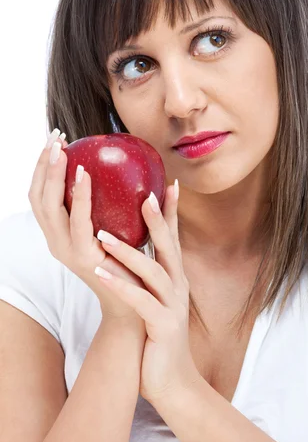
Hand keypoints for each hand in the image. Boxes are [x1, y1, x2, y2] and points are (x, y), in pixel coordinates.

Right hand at [28, 128, 146, 334]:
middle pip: (37, 198)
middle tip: (54, 138)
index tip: (54, 140)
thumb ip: (114, 204)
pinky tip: (84, 175)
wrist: (135, 303)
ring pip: (49, 208)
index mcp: (60, 233)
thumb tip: (129, 167)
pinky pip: (77, 223)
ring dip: (53, 176)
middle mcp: (56, 241)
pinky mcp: (82, 258)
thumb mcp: (117, 228)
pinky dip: (77, 196)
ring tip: (61, 150)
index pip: (41, 196)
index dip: (42, 168)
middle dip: (41, 165)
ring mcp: (66, 251)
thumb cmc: (129, 261)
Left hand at [93, 178, 202, 405]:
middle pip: (170, 247)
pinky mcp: (162, 325)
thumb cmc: (159, 336)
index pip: (174, 240)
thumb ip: (149, 277)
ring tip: (102, 235)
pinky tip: (100, 273)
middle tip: (145, 195)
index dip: (172, 213)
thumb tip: (132, 252)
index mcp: (175, 278)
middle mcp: (178, 287)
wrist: (173, 380)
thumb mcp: (157, 300)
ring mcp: (172, 305)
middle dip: (159, 220)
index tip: (170, 185)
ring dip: (128, 252)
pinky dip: (120, 285)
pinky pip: (140, 301)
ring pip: (153, 271)